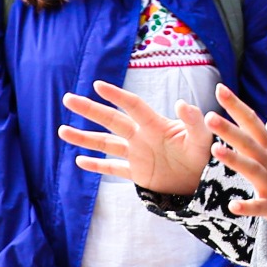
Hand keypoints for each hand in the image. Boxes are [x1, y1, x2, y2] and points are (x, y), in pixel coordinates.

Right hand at [61, 81, 212, 195]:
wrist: (203, 181)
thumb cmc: (205, 155)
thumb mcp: (202, 138)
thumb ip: (193, 121)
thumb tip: (182, 103)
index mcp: (155, 125)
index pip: (133, 106)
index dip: (116, 96)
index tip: (98, 85)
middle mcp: (141, 136)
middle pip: (111, 120)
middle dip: (90, 110)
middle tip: (68, 98)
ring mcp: (137, 154)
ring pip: (105, 143)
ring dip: (84, 137)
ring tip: (62, 131)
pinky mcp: (137, 173)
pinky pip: (113, 168)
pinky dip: (96, 166)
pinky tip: (79, 161)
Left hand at [205, 87, 266, 232]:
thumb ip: (262, 140)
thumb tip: (247, 117)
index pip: (252, 122)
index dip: (236, 105)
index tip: (219, 88)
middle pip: (248, 143)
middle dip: (229, 130)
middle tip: (208, 117)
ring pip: (253, 170)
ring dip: (235, 160)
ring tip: (215, 150)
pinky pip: (261, 207)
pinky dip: (248, 206)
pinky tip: (232, 206)